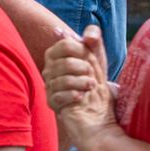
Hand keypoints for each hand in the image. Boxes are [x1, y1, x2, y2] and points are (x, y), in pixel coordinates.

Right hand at [44, 25, 115, 147]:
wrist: (100, 116)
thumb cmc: (97, 87)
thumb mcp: (98, 60)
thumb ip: (94, 41)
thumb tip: (89, 34)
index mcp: (57, 56)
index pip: (64, 44)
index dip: (82, 51)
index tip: (90, 60)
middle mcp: (49, 70)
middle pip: (65, 62)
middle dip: (84, 69)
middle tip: (91, 77)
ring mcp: (49, 87)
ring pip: (63, 79)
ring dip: (83, 83)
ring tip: (90, 88)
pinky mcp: (52, 103)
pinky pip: (60, 95)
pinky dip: (75, 95)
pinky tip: (82, 98)